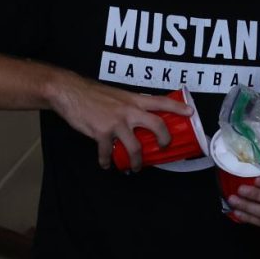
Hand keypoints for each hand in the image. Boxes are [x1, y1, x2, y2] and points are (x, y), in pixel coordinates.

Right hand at [46, 73, 189, 170]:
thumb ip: (128, 105)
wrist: (68, 91)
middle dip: (164, 139)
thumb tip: (137, 117)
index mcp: (132, 99)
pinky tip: (106, 164)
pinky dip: (107, 161)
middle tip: (164, 147)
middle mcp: (128, 110)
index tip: (190, 113)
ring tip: (135, 167)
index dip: (177, 107)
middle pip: (157, 125)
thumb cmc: (90, 93)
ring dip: (137, 161)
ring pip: (136, 147)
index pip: (161, 101)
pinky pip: (107, 153)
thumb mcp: (115, 94)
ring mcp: (116, 122)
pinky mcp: (101, 132)